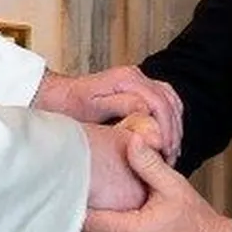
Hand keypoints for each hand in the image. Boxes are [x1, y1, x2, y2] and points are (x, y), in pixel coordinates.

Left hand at [34, 66, 183, 162]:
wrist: (58, 97)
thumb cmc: (70, 105)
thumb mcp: (92, 108)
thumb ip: (121, 105)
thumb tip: (147, 111)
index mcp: (126, 79)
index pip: (159, 103)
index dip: (166, 129)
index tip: (165, 151)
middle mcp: (135, 75)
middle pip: (169, 102)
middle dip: (173, 131)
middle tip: (170, 156)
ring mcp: (138, 80)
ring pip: (171, 101)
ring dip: (174, 126)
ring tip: (170, 151)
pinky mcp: (138, 88)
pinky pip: (164, 101)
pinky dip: (170, 119)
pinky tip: (165, 138)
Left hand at [81, 136, 231, 231]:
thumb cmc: (197, 223)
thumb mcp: (174, 186)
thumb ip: (149, 164)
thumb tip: (133, 141)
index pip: (90, 222)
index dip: (81, 204)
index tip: (80, 188)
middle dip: (83, 218)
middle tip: (84, 197)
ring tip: (95, 212)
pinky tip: (108, 230)